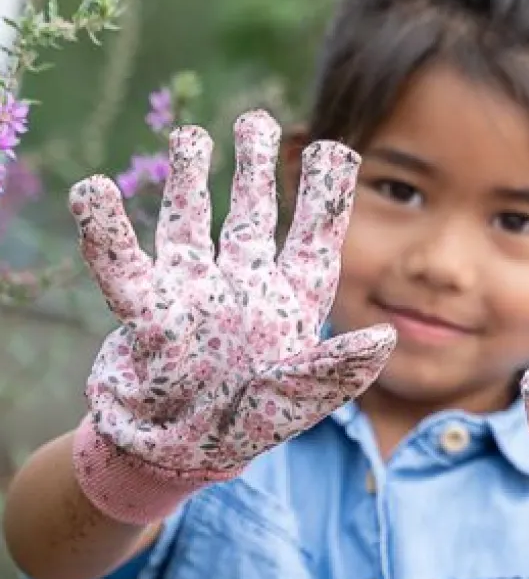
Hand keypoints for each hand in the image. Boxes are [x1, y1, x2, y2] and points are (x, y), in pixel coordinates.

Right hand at [71, 110, 394, 522]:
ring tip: (191, 135)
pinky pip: (122, 265)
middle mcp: (245, 289)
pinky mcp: (149, 312)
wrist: (180, 459)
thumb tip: (386, 340)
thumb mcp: (302, 399)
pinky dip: (106, 231)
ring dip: (190, 181)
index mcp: (291, 304)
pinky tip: (93, 191)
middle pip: (253, 217)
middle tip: (256, 120)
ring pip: (193, 225)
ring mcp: (196, 294)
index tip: (334, 148)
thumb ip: (338, 368)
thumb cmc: (249, 427)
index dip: (324, 196)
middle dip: (255, 169)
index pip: (313, 239)